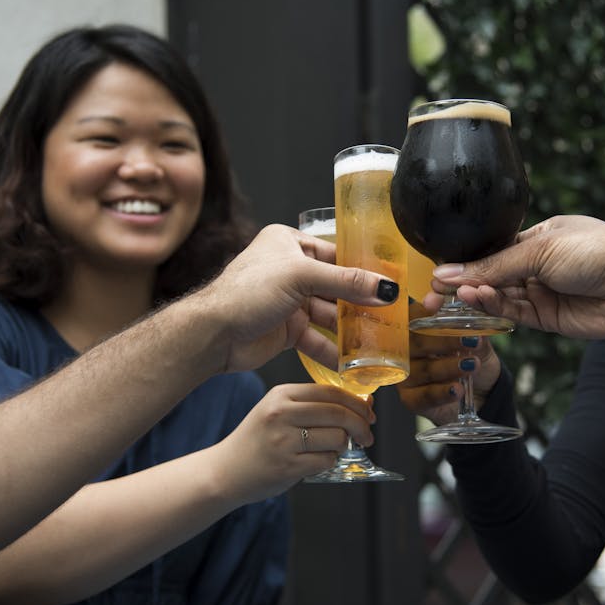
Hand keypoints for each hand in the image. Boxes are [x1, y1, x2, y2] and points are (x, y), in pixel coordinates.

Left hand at [198, 224, 399, 372]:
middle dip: (361, 303)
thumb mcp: (300, 276)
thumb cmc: (246, 292)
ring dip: (350, 329)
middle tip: (391, 315)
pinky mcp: (287, 329)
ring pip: (329, 314)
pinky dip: (333, 349)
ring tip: (377, 341)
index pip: (336, 254)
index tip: (391, 283)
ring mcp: (289, 301)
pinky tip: (352, 362)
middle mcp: (290, 270)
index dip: (363, 269)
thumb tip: (385, 287)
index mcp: (289, 242)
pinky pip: (318, 338)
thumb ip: (345, 282)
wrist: (213, 334)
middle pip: (336, 286)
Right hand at [211, 383, 375, 503]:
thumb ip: (314, 405)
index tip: (368, 412)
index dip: (356, 402)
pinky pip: (326, 460)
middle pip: (338, 413)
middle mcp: (281, 413)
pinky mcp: (286, 466)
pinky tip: (318, 461)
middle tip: (367, 435)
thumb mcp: (278, 411)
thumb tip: (363, 403)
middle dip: (361, 425)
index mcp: (281, 394)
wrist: (225, 471)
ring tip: (333, 449)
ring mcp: (283, 440)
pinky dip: (330, 461)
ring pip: (336, 438)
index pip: (330, 391)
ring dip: (343, 446)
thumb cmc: (258, 440)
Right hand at [394, 303, 501, 424]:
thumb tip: (474, 317)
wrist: (481, 391)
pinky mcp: (411, 399)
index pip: (414, 316)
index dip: (425, 311)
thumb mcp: (477, 339)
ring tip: (472, 365)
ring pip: (422, 370)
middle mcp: (406, 351)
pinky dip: (442, 393)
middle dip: (443, 340)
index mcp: (417, 329)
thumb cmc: (472, 357)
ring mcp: (406, 376)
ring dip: (448, 367)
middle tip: (470, 340)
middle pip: (415, 342)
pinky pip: (423, 396)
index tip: (439, 305)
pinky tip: (457, 389)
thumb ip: (474, 328)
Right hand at [425, 215, 604, 338]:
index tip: (435, 273)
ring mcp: (542, 292)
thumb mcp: (538, 249)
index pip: (490, 251)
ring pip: (498, 296)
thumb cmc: (597, 249)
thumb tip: (446, 272)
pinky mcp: (548, 318)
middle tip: (434, 292)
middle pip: (490, 276)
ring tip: (459, 293)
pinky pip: (513, 314)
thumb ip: (491, 266)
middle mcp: (537, 265)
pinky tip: (478, 299)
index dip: (463, 262)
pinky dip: (494, 308)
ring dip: (477, 295)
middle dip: (462, 283)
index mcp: (536, 237)